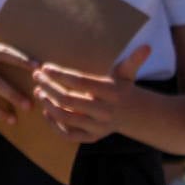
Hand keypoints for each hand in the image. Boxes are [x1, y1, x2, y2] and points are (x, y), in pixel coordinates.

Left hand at [32, 45, 150, 142]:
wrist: (133, 115)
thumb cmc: (123, 88)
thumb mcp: (127, 73)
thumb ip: (133, 60)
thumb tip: (147, 46)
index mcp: (112, 93)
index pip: (80, 82)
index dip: (61, 74)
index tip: (45, 67)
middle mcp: (105, 112)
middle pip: (68, 100)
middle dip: (49, 87)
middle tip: (36, 76)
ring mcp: (98, 127)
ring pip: (65, 117)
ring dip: (47, 104)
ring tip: (38, 91)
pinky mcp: (92, 138)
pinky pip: (68, 135)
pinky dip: (54, 125)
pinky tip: (45, 111)